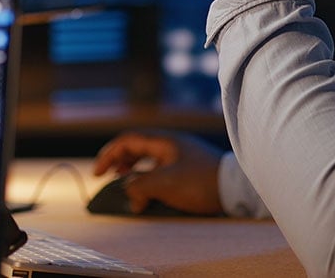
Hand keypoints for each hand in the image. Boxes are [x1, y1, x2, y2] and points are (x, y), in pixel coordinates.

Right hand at [91, 130, 226, 215]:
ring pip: (149, 161)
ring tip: (128, 187)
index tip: (98, 173)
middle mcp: (171, 145)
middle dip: (120, 163)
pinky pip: (161, 171)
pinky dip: (150, 181)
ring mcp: (181, 157)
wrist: (236, 189)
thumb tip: (129, 192)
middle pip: (137, 148)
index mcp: (163, 141)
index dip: (109, 155)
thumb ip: (139, 186)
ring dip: (135, 174)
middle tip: (109, 177)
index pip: (127, 141)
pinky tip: (150, 194)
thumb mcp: (164, 184)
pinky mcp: (190, 170)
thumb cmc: (200, 181)